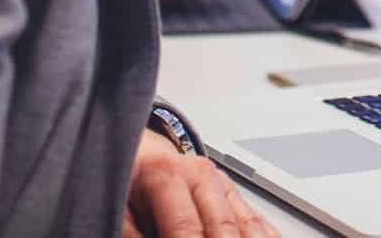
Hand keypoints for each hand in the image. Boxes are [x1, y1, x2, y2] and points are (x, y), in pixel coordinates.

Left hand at [124, 133, 278, 237]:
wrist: (140, 150)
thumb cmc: (128, 178)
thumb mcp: (118, 206)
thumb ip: (131, 234)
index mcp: (167, 175)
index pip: (186, 229)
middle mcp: (202, 177)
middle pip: (224, 229)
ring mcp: (223, 185)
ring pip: (248, 224)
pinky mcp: (234, 195)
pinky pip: (257, 220)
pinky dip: (263, 235)